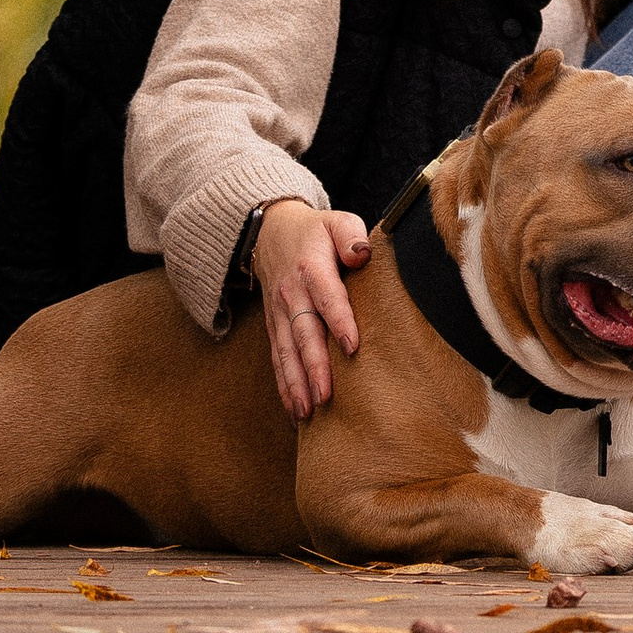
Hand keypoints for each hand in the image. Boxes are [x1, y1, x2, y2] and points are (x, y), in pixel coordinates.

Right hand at [252, 198, 370, 419]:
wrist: (271, 232)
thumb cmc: (315, 231)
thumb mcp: (337, 220)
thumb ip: (351, 235)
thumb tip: (361, 256)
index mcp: (311, 267)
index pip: (327, 297)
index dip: (339, 321)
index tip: (352, 347)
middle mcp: (292, 294)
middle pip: (303, 333)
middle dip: (313, 366)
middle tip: (325, 395)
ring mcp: (278, 314)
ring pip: (285, 352)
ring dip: (295, 384)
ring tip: (306, 412)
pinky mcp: (273, 327)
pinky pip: (276, 359)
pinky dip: (283, 387)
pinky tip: (294, 412)